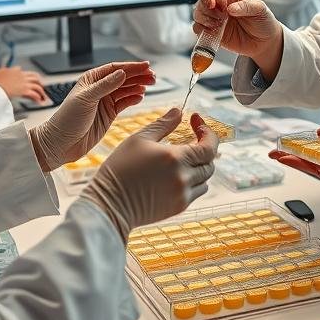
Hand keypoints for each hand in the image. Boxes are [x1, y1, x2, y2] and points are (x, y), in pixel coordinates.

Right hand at [0, 66, 46, 101]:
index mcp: (14, 70)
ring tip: (42, 96)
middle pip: (34, 77)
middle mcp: (21, 75)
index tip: (28, 78)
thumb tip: (3, 68)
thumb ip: (2, 70)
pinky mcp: (24, 90)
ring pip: (37, 85)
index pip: (23, 70)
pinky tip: (38, 100)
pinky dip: (37, 97)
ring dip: (41, 91)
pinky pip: (34, 94)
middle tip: (40, 86)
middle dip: (38, 82)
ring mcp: (24, 83)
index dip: (27, 75)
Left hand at [28, 61, 154, 171]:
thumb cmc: (67, 119)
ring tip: (150, 85)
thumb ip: (105, 86)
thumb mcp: (86, 99)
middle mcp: (99, 88)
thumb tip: (122, 73)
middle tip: (153, 76)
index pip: (115, 69)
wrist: (61, 143)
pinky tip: (141, 96)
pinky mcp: (109, 114)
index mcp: (91, 80)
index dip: (131, 67)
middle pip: (123, 78)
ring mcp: (104, 101)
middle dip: (138, 76)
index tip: (146, 66)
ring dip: (138, 86)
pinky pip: (124, 103)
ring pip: (126, 89)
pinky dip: (133, 98)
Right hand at [81, 109, 218, 241]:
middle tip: (190, 139)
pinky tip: (176, 174)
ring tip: (182, 158)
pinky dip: (193, 181)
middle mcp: (183, 178)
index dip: (208, 132)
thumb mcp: (139, 139)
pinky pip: (196, 192)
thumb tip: (179, 111)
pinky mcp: (179, 207)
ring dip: (199, 166)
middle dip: (203, 148)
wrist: (110, 205)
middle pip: (210, 162)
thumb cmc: (120, 170)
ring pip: (205, 178)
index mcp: (175, 158)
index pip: (209, 146)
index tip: (196, 122)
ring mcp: (182, 195)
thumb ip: (163, 124)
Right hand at [193, 0, 282, 78]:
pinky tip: (213, 32)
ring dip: (204, 19)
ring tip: (219, 24)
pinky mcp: (212, 33)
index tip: (216, 2)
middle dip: (207, 8)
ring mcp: (215, 19)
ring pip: (198, 14)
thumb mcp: (261, 9)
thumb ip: (247, 6)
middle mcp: (220, 6)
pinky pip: (198, 29)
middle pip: (202, 1)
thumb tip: (231, 8)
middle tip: (222, 16)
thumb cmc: (263, 21)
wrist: (264, 43)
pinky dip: (201, 30)